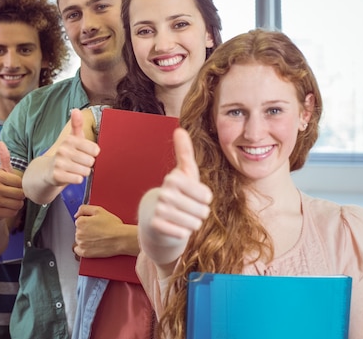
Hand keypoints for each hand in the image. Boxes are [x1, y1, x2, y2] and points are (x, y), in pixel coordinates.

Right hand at [0, 142, 24, 220]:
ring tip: (9, 201)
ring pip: (18, 204)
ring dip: (17, 204)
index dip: (20, 185)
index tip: (13, 185)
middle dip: (20, 196)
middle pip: (20, 194)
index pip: (20, 182)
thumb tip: (0, 142)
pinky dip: (12, 212)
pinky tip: (6, 208)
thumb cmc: (0, 186)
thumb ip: (4, 158)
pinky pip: (13, 212)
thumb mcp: (2, 172)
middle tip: (12, 194)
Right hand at [45, 108, 98, 185]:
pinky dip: (78, 179)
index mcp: (70, 140)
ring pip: (85, 171)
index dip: (93, 154)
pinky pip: (78, 179)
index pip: (95, 149)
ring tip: (75, 169)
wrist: (48, 170)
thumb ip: (76, 124)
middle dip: (88, 164)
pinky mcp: (57, 175)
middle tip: (79, 163)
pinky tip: (71, 176)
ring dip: (83, 172)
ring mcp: (59, 163)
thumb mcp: (72, 138)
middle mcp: (63, 150)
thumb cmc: (66, 154)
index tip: (86, 153)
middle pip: (91, 161)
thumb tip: (75, 110)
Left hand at [74, 205, 130, 257]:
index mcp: (81, 222)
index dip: (88, 221)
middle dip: (86, 230)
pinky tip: (91, 245)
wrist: (121, 239)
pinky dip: (82, 248)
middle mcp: (79, 233)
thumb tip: (77, 214)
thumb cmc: (113, 226)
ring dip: (85, 239)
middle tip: (98, 230)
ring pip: (79, 240)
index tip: (95, 223)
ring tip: (97, 237)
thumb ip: (84, 209)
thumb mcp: (99, 210)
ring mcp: (82, 244)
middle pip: (79, 230)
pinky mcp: (85, 253)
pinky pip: (78, 250)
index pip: (79, 220)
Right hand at [146, 128, 212, 242]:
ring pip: (194, 224)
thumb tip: (179, 129)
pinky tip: (175, 227)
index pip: (206, 196)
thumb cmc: (178, 193)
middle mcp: (165, 193)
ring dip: (192, 224)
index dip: (205, 199)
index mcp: (174, 178)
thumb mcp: (185, 172)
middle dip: (200, 213)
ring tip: (183, 217)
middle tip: (188, 209)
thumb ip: (184, 152)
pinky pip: (182, 234)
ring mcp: (159, 210)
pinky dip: (183, 233)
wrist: (156, 216)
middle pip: (202, 211)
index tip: (193, 195)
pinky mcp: (156, 226)